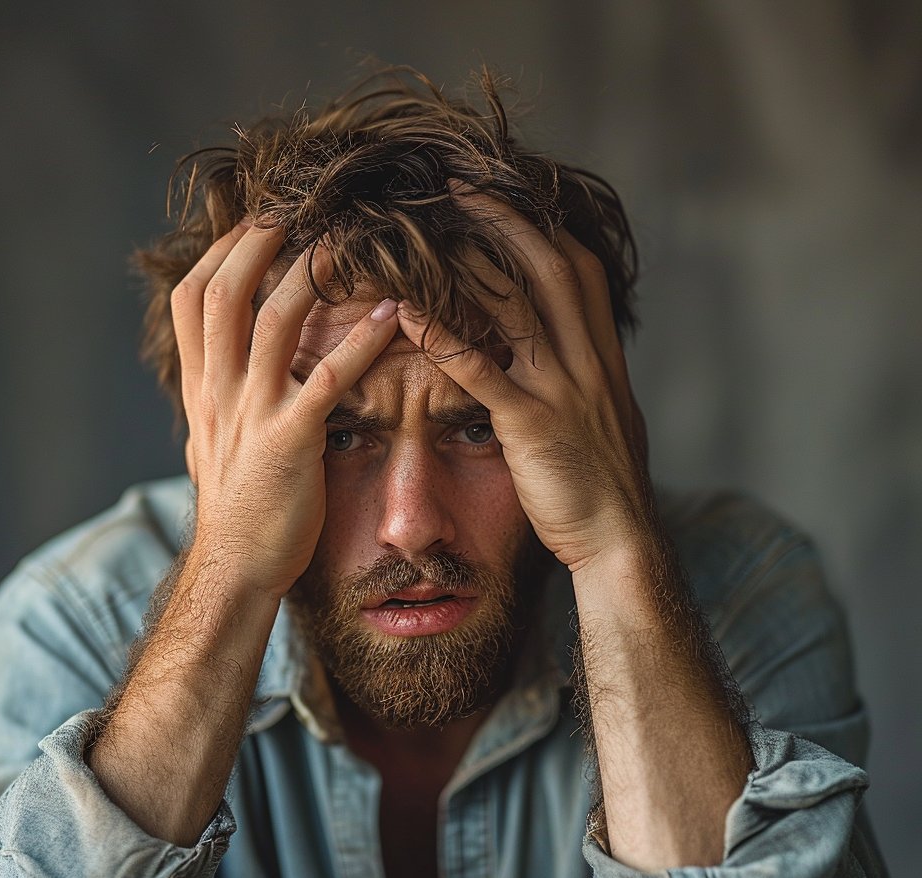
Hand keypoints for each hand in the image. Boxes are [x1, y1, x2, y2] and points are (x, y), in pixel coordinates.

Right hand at [172, 223, 399, 597]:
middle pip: (224, 292)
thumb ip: (216, 400)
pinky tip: (394, 315)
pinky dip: (361, 342)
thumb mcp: (211, 443)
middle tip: (296, 204)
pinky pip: (328, 379)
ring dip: (309, 272)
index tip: (253, 220)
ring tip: (346, 239)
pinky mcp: (290, 441)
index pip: (194, 299)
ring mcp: (251, 413)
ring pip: (272, 320)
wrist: (236, 567)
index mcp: (201, 388)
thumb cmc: (236, 508)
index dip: (221, 252)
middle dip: (257, 239)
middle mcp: (219, 391)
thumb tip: (217, 373)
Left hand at [396, 189, 650, 573]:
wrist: (621, 540)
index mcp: (603, 357)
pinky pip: (483, 370)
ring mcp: (563, 390)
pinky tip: (407, 311)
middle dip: (505, 220)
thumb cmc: (605, 484)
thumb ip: (585, 377)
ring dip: (469, 262)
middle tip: (458, 186)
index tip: (508, 197)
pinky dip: (445, 336)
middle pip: (550, 267)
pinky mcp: (533, 426)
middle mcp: (588, 362)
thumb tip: (565, 352)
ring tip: (424, 230)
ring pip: (518, 306)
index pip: (581, 270)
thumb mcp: (606, 417)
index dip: (543, 226)